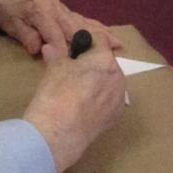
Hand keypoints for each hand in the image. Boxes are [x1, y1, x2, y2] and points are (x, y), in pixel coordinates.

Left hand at [0, 0, 121, 54]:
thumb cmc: (4, 7)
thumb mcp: (9, 24)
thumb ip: (25, 36)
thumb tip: (39, 50)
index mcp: (42, 13)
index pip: (58, 35)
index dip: (68, 51)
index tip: (79, 66)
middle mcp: (55, 8)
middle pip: (77, 27)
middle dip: (96, 40)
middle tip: (114, 53)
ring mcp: (59, 7)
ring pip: (82, 21)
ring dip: (100, 32)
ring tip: (117, 42)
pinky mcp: (60, 8)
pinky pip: (79, 18)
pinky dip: (93, 25)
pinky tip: (104, 31)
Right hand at [23, 27, 125, 172]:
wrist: (59, 133)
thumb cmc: (56, 93)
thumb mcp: (53, 68)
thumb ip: (57, 54)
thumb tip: (52, 47)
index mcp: (105, 60)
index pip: (99, 39)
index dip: (85, 39)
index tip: (74, 45)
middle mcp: (119, 77)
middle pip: (106, 61)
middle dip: (92, 61)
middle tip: (72, 67)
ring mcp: (120, 99)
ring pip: (110, 81)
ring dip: (97, 79)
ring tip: (77, 87)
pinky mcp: (117, 117)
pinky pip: (110, 99)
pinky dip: (100, 97)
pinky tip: (84, 104)